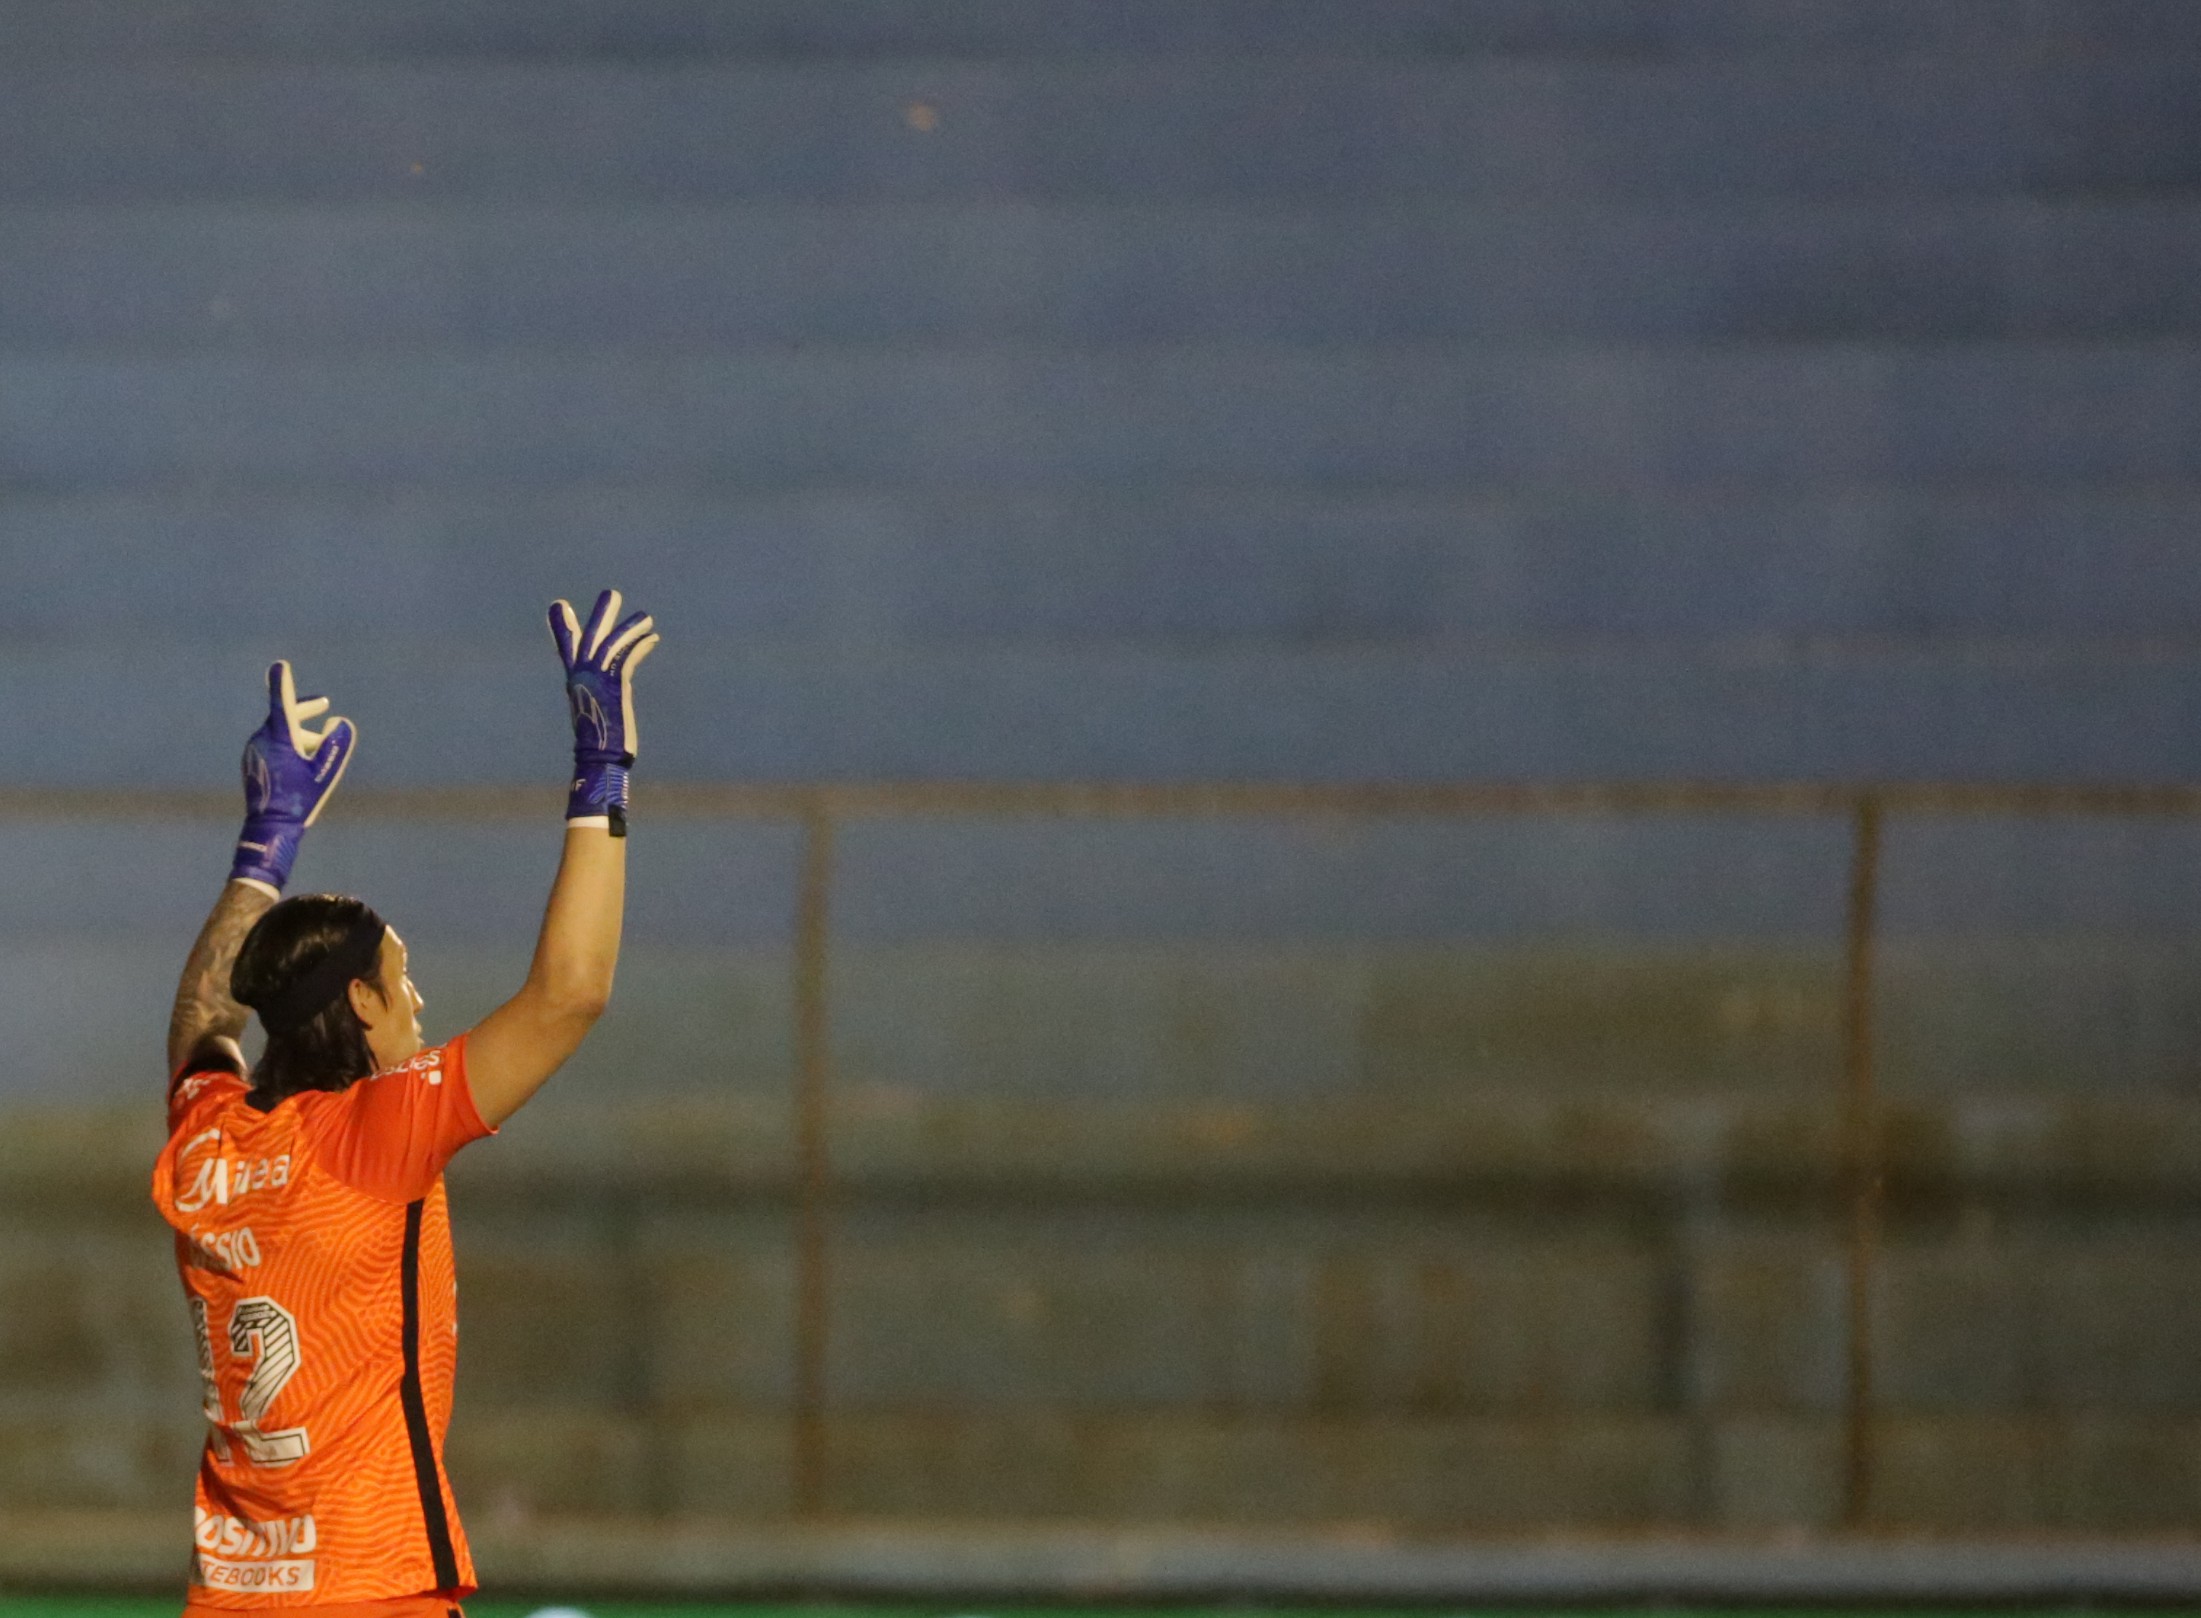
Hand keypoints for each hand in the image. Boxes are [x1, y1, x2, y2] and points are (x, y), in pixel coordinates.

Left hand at [232, 661, 356, 892]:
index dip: (283, 682)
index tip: (280, 665)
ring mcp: (254, 750)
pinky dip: (288, 746)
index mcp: (280, 738)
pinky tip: (301, 765)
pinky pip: (272, 744)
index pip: (282, 702)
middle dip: (304, 710)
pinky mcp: (251, 760)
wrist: (269, 827)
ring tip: (319, 751)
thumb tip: (339, 722)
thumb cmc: (299, 800)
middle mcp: (262, 739)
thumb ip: (335, 745)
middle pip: (284, 715)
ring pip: (280, 732)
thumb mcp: (325, 774)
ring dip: (300, 735)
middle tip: (323, 704)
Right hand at [549, 589, 658, 829]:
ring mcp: (596, 680)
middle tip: (612, 592)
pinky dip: (641, 646)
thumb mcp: (595, 714)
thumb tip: (606, 692)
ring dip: (631, 628)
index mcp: (576, 681)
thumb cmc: (598, 742)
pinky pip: (627, 658)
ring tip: (648, 616)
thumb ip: (598, 697)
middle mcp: (582, 677)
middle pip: (591, 637)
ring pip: (612, 644)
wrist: (598, 758)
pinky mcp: (614, 686)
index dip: (563, 627)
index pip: (568, 647)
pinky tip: (653, 638)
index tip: (559, 605)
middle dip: (602, 614)